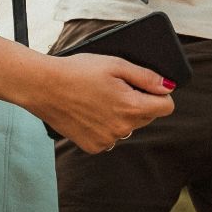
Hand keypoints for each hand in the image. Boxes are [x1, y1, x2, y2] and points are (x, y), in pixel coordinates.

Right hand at [26, 52, 177, 154]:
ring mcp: (107, 140)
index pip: (166, 107)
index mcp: (131, 107)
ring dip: (123, 115)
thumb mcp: (116, 64)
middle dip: (139, 102)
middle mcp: (122, 128)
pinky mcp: (93, 146)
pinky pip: (111, 136)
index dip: (160, 93)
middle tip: (117, 87)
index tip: (148, 85)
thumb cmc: (78, 71)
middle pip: (147, 116)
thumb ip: (146, 77)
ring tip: (101, 98)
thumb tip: (168, 86)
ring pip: (129, 127)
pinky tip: (91, 112)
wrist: (43, 87)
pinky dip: (106, 126)